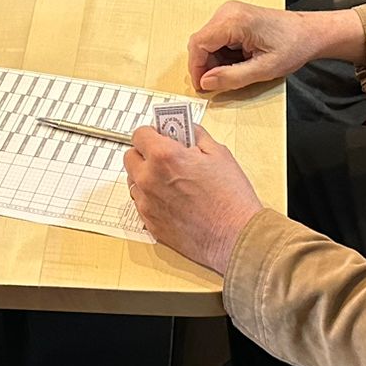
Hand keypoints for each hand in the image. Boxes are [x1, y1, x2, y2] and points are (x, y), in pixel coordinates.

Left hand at [124, 124, 263, 272]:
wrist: (236, 237)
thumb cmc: (231, 199)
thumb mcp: (219, 154)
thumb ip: (196, 136)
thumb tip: (186, 129)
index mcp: (164, 157)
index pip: (140, 134)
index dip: (151, 132)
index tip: (159, 135)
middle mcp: (149, 179)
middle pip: (130, 157)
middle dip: (145, 153)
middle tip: (164, 156)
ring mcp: (147, 203)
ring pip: (133, 181)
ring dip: (145, 176)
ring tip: (170, 180)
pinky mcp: (150, 223)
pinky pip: (141, 203)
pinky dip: (151, 198)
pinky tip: (172, 199)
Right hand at [185, 0, 365, 93]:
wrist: (309, 33)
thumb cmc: (293, 46)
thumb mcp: (263, 69)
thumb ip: (231, 77)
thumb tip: (205, 82)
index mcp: (233, 20)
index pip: (198, 44)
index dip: (196, 68)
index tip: (203, 86)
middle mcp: (228, 11)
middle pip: (201, 42)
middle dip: (207, 66)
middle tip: (221, 83)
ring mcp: (230, 12)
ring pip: (208, 42)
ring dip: (216, 61)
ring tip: (238, 71)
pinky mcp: (234, 17)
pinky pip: (217, 38)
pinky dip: (223, 54)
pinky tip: (241, 61)